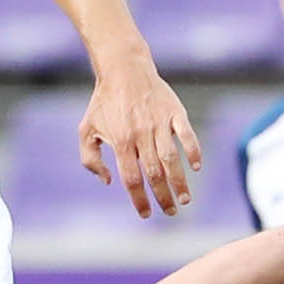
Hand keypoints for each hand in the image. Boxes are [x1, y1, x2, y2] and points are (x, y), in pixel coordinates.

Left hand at [78, 55, 201, 219]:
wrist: (123, 68)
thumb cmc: (104, 103)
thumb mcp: (86, 130)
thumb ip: (90, 159)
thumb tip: (108, 181)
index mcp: (120, 142)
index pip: (131, 179)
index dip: (140, 200)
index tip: (147, 214)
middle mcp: (141, 135)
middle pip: (154, 174)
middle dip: (164, 197)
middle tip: (172, 212)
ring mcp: (159, 123)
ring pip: (171, 159)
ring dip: (180, 182)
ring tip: (185, 199)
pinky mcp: (174, 111)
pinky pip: (187, 134)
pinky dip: (193, 150)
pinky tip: (197, 167)